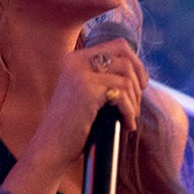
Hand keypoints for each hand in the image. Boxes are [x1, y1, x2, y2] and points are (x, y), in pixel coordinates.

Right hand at [31, 37, 148, 168]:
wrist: (52, 148)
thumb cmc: (73, 127)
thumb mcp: (88, 95)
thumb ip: (104, 79)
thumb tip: (138, 73)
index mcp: (75, 59)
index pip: (117, 45)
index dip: (136, 62)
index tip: (141, 84)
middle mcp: (75, 61)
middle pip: (124, 55)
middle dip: (139, 79)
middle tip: (137, 103)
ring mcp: (79, 73)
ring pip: (126, 75)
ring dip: (135, 99)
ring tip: (130, 117)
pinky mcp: (85, 89)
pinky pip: (122, 93)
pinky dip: (129, 110)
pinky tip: (126, 124)